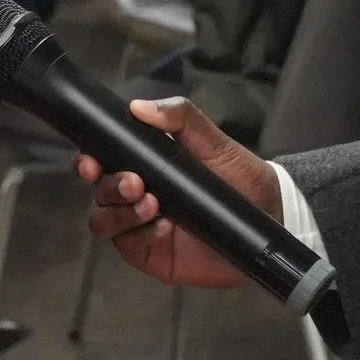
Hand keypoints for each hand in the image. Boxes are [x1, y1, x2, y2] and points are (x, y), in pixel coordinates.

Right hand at [74, 97, 275, 289]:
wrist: (271, 217)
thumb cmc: (241, 176)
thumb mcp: (213, 141)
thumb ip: (181, 118)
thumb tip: (140, 107)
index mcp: (145, 164)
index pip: (102, 161)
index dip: (88, 161)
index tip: (91, 160)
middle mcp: (136, 194)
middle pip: (99, 191)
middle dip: (108, 186)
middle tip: (134, 183)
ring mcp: (141, 225)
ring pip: (104, 220)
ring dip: (119, 212)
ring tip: (150, 204)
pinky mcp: (151, 252)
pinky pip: (128, 245)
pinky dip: (139, 234)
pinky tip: (163, 227)